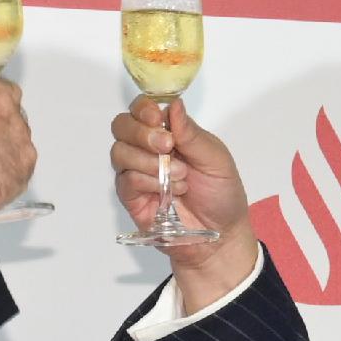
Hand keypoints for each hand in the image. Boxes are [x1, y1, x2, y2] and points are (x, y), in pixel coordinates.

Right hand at [109, 96, 260, 308]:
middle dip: (141, 132)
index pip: (142, 109)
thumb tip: (174, 105)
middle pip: (122, 125)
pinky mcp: (132, 197)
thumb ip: (192, 133)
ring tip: (179, 176)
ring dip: (148, 160)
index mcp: (169, 133)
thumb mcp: (216, 159)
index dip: (143, 109)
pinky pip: (125, 180)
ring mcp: (137, 172)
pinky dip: (147, 181)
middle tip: (167, 146)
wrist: (220, 235)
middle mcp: (147, 149)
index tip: (157, 118)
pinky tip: (169, 191)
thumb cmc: (221, 194)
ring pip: (119, 152)